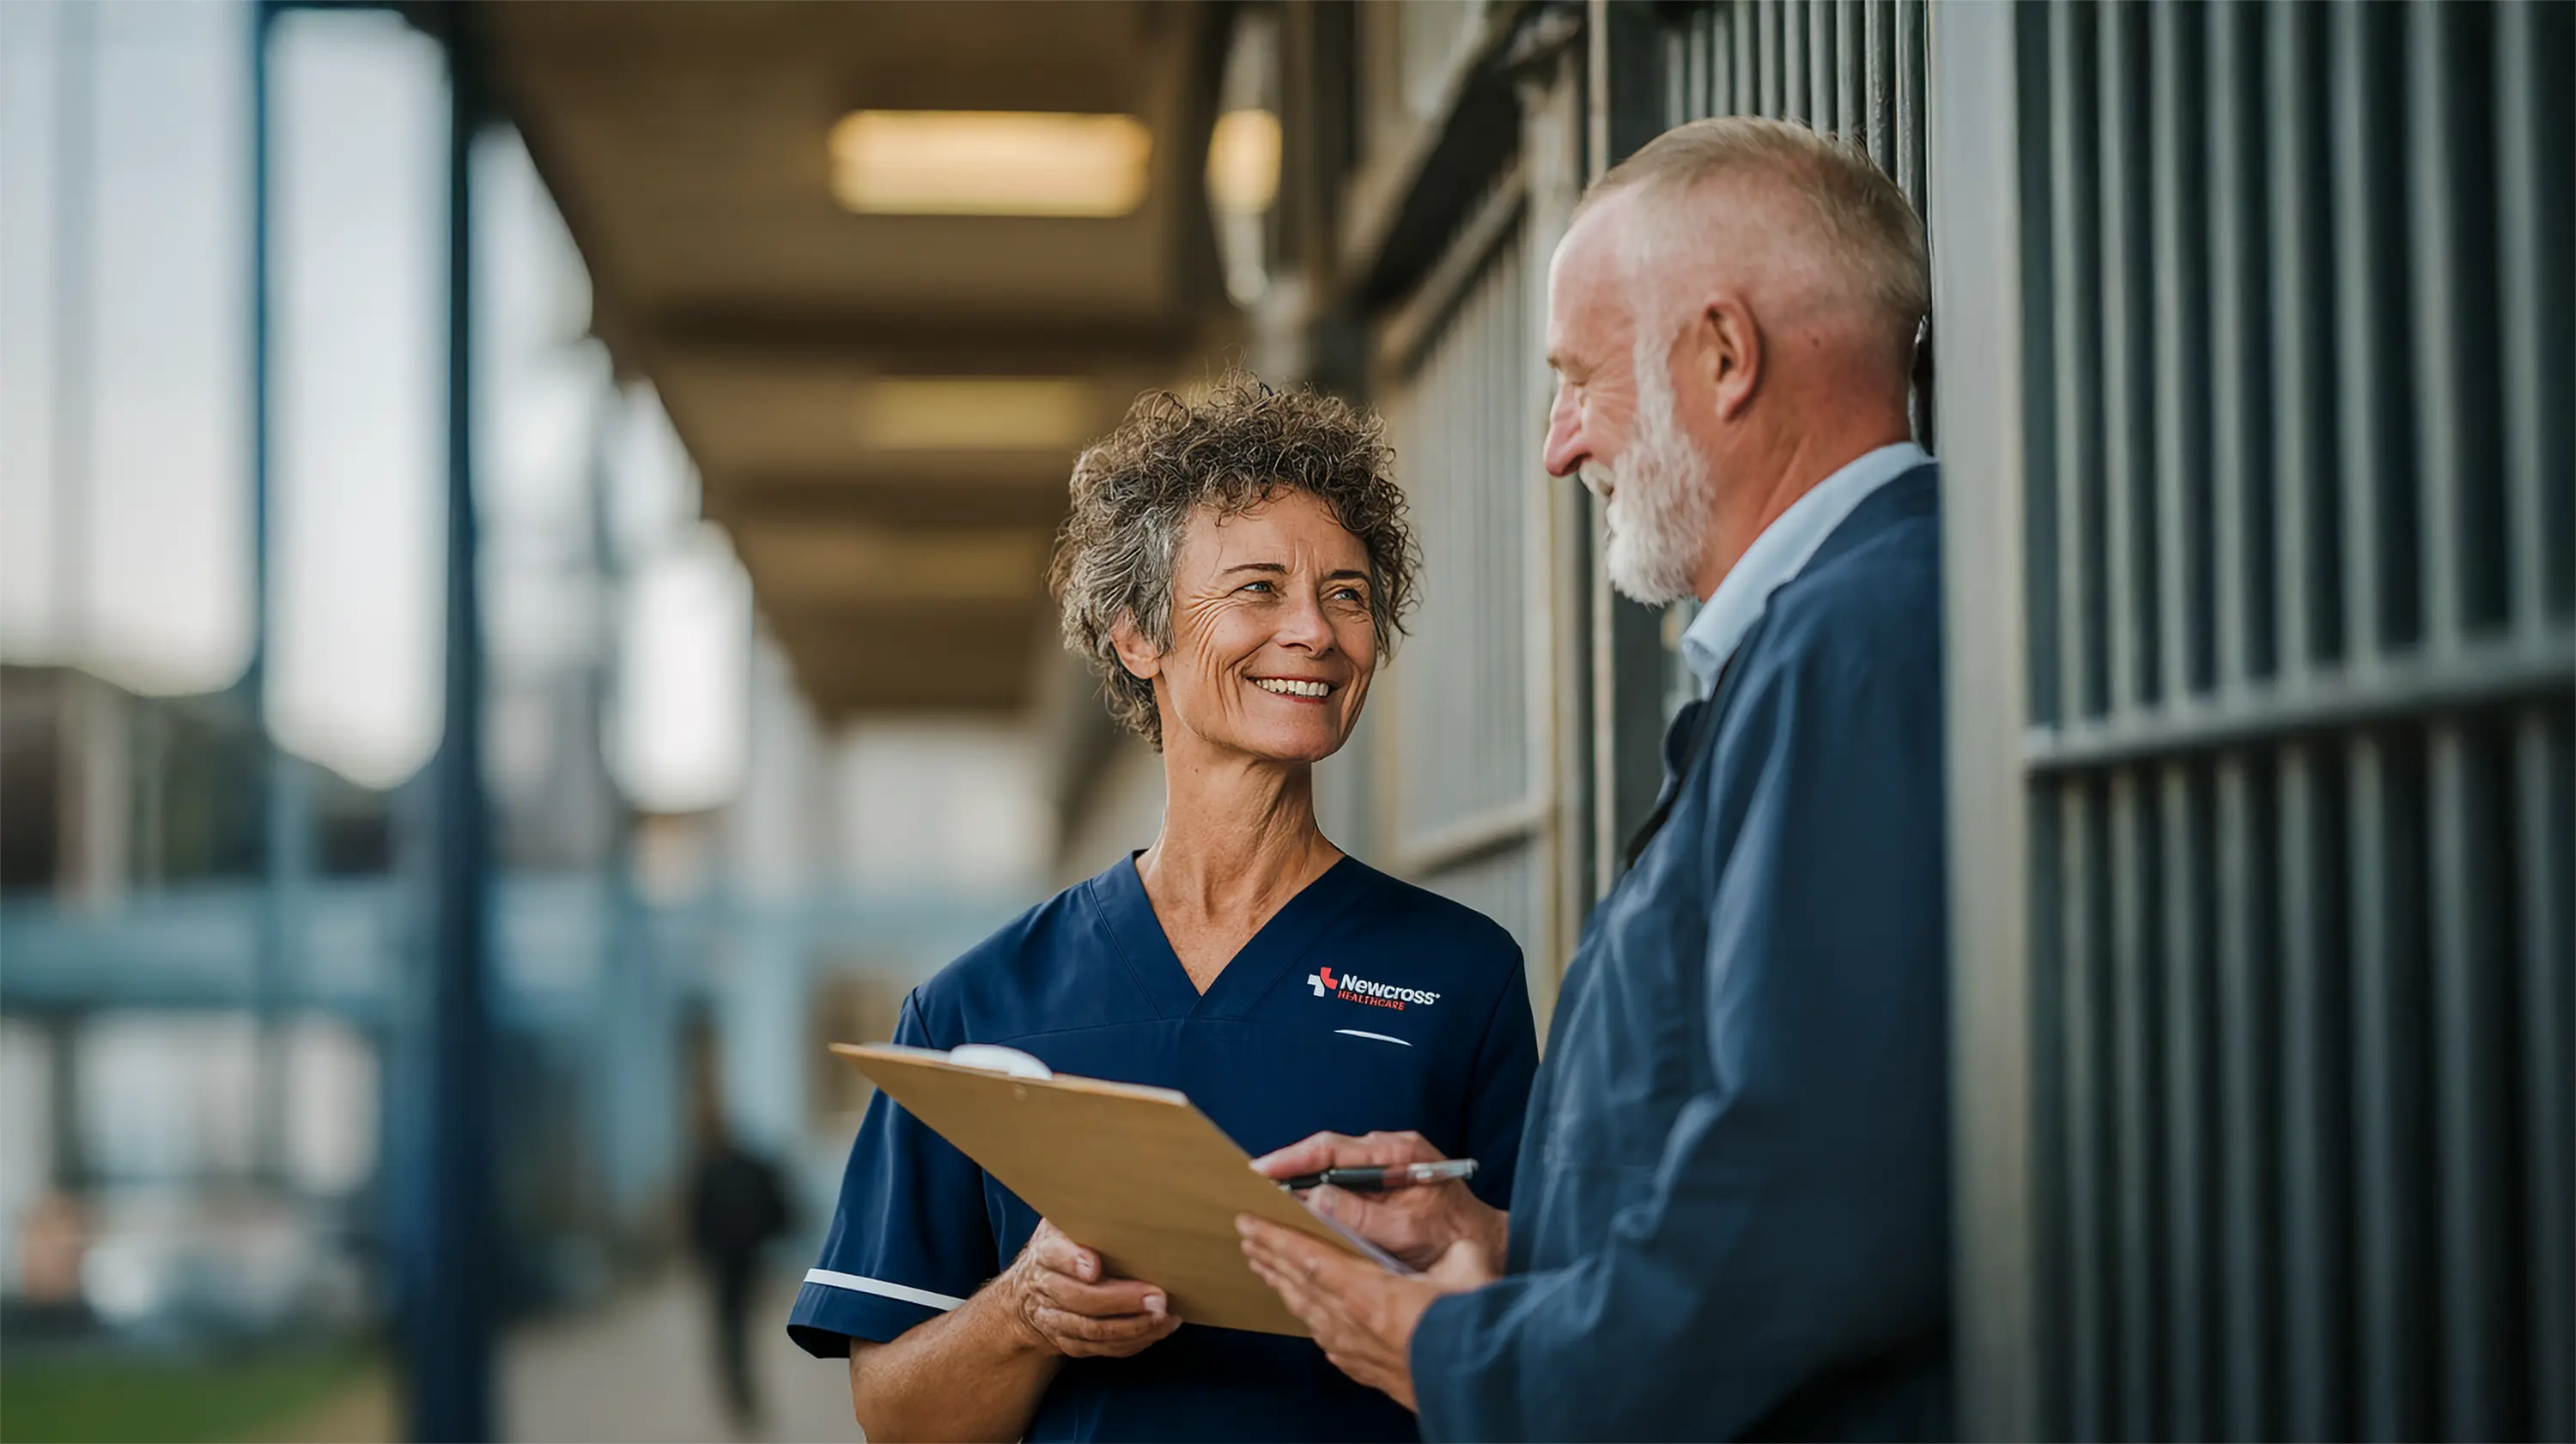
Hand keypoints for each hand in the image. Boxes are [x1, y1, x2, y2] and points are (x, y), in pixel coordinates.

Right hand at [998, 1220, 1182, 1358]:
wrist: (1029, 1292)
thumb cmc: (1064, 1246)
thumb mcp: (1066, 1224)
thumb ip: (1089, 1218)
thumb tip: (1131, 1204)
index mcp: (1046, 1251)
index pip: (1055, 1254)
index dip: (1073, 1261)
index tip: (1095, 1267)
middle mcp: (1046, 1288)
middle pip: (1080, 1300)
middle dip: (1121, 1301)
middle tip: (1157, 1297)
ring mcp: (1056, 1320)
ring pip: (1093, 1330)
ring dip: (1133, 1327)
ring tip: (1164, 1316)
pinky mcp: (1071, 1343)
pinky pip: (1102, 1349)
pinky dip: (1134, 1341)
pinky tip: (1161, 1328)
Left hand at [1236, 1216, 1497, 1409]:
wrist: (1474, 1394)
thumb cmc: (1471, 1335)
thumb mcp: (1469, 1276)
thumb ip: (1458, 1253)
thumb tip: (1460, 1241)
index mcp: (1370, 1296)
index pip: (1310, 1260)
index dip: (1277, 1239)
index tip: (1250, 1222)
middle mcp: (1351, 1324)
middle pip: (1297, 1284)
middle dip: (1269, 1256)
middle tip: (1245, 1235)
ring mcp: (1352, 1350)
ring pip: (1305, 1310)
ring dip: (1280, 1282)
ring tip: (1262, 1263)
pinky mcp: (1361, 1369)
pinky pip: (1322, 1334)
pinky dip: (1305, 1313)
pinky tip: (1304, 1310)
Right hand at [1250, 1131, 1507, 1272]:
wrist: (1486, 1244)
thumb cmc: (1453, 1239)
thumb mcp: (1407, 1233)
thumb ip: (1362, 1217)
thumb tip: (1314, 1201)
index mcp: (1398, 1152)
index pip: (1334, 1148)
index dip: (1294, 1158)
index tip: (1262, 1169)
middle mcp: (1389, 1148)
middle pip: (1327, 1152)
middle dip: (1290, 1167)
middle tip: (1253, 1184)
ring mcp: (1386, 1161)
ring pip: (1331, 1166)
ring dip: (1301, 1180)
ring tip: (1265, 1195)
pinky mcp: (1382, 1178)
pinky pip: (1341, 1180)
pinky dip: (1318, 1191)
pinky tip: (1298, 1207)